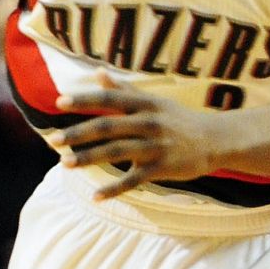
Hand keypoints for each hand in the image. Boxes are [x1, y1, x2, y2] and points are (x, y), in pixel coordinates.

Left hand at [54, 77, 228, 198]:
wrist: (216, 140)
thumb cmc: (179, 119)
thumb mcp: (153, 101)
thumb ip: (124, 89)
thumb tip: (96, 72)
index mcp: (144, 104)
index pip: (110, 99)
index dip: (85, 100)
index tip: (59, 102)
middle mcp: (149, 122)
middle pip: (108, 127)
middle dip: (79, 134)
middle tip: (53, 140)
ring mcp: (156, 146)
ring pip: (116, 152)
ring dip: (89, 158)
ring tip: (65, 164)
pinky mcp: (163, 168)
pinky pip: (134, 180)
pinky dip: (114, 189)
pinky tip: (95, 196)